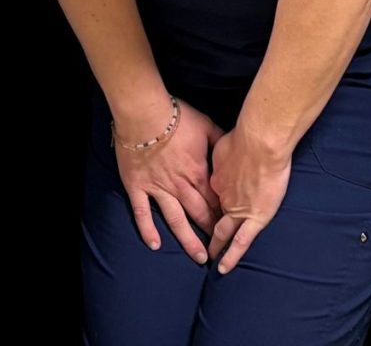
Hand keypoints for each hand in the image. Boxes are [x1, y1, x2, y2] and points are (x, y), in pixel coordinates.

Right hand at [113, 95, 222, 265]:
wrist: (144, 112)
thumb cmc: (176, 116)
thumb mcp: (206, 125)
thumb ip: (220, 139)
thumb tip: (233, 148)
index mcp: (198, 172)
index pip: (216, 200)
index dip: (225, 215)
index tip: (232, 228)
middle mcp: (180, 186)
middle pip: (200, 214)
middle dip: (212, 232)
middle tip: (221, 250)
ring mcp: (158, 188)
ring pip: (176, 220)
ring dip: (189, 240)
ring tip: (199, 257)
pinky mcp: (137, 187)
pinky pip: (142, 212)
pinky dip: (148, 229)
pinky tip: (155, 245)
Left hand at [205, 122, 293, 273]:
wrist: (261, 142)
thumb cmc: (246, 136)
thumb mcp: (224, 140)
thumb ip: (224, 150)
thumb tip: (226, 150)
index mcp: (216, 178)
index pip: (211, 194)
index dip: (206, 202)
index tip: (202, 207)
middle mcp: (222, 196)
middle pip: (210, 214)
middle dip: (204, 227)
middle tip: (198, 240)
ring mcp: (237, 208)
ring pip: (222, 231)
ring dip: (215, 245)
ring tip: (207, 257)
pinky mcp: (254, 217)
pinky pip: (240, 242)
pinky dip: (231, 255)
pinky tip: (223, 267)